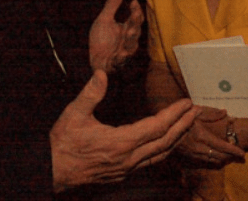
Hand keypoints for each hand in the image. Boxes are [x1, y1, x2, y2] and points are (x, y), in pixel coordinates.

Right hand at [50, 69, 198, 190]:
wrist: (52, 172)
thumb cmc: (62, 144)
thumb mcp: (74, 114)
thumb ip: (91, 93)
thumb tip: (102, 73)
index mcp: (121, 142)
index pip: (156, 127)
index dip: (174, 115)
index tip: (187, 103)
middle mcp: (129, 158)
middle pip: (165, 141)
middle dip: (183, 126)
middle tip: (196, 112)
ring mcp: (127, 168)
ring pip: (160, 154)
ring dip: (176, 139)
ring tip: (187, 126)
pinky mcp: (122, 174)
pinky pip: (150, 162)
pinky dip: (163, 150)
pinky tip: (166, 143)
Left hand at [89, 0, 143, 72]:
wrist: (93, 58)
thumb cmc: (101, 38)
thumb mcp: (104, 19)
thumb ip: (112, 5)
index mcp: (127, 29)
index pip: (135, 19)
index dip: (135, 11)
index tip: (133, 1)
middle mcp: (128, 40)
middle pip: (135, 31)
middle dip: (135, 24)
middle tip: (134, 16)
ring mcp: (124, 52)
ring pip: (130, 46)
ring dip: (130, 40)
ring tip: (129, 32)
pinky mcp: (116, 64)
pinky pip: (120, 62)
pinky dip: (121, 58)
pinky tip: (119, 54)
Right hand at [177, 106, 245, 166]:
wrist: (161, 131)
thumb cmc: (178, 119)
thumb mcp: (194, 112)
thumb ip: (210, 113)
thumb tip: (225, 112)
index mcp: (202, 136)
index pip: (223, 146)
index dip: (234, 151)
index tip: (243, 154)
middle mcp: (199, 149)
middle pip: (220, 157)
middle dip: (231, 158)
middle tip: (240, 158)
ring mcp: (193, 157)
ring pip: (213, 163)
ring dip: (223, 162)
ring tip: (231, 160)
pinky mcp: (187, 161)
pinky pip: (204, 166)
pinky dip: (213, 165)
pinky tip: (217, 162)